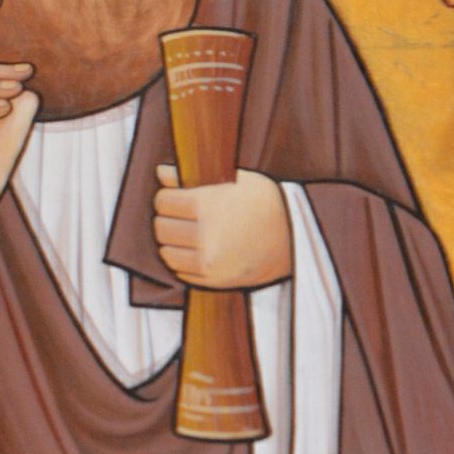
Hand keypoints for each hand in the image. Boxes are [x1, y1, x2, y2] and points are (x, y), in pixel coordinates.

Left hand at [153, 166, 292, 289]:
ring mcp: (207, 262)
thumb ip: (192, 176)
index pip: (163, 202)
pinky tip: (193, 250)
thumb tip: (160, 172)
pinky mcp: (212, 281)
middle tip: (179, 214)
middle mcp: (204, 236)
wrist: (293, 237)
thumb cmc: (263, 201)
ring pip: (166, 252)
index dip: (167, 196)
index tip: (175, 196)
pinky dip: (181, 261)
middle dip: (167, 218)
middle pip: (162, 227)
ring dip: (171, 241)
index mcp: (206, 205)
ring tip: (185, 233)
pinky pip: (180, 272)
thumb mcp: (233, 178)